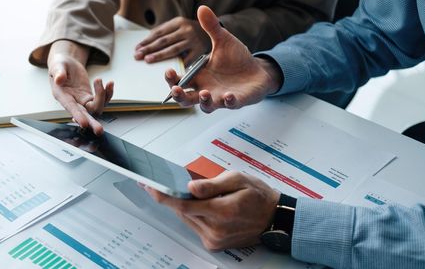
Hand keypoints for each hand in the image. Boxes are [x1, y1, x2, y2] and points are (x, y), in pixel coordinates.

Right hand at [47, 41, 113, 134]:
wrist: (66, 64)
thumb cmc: (59, 65)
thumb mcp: (57, 65)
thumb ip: (58, 73)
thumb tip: (59, 79)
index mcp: (62, 96)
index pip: (70, 108)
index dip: (78, 116)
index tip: (84, 123)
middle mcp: (73, 101)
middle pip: (84, 115)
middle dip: (92, 123)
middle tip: (99, 130)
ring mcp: (82, 101)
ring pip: (96, 108)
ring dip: (103, 97)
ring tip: (102, 81)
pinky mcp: (90, 97)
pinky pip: (102, 100)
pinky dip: (108, 93)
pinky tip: (110, 83)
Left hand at [134, 17, 210, 65]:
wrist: (212, 34)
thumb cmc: (189, 33)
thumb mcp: (178, 27)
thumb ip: (164, 33)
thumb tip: (144, 45)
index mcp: (178, 22)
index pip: (158, 32)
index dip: (146, 41)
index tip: (137, 48)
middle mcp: (187, 30)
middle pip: (164, 40)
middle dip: (149, 48)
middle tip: (138, 56)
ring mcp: (194, 41)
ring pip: (173, 50)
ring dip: (159, 56)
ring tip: (147, 60)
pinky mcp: (200, 52)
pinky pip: (185, 60)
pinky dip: (175, 65)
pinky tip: (167, 69)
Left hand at [146, 171, 279, 250]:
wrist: (275, 218)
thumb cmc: (258, 195)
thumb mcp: (238, 179)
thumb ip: (212, 184)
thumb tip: (190, 187)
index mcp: (222, 211)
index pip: (183, 204)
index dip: (163, 195)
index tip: (149, 186)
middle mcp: (216, 229)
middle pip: (182, 211)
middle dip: (172, 196)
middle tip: (161, 183)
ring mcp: (215, 239)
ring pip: (187, 219)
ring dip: (184, 205)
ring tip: (188, 191)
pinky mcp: (214, 244)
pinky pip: (195, 226)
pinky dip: (193, 214)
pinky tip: (201, 205)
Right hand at [165, 5, 282, 112]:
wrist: (257, 69)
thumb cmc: (236, 58)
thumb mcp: (223, 40)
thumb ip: (212, 27)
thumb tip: (202, 8)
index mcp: (199, 76)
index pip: (179, 82)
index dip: (171, 80)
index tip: (168, 71)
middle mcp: (206, 89)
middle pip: (186, 100)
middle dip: (179, 96)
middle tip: (176, 90)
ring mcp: (220, 97)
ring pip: (206, 107)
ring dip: (203, 101)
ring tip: (204, 93)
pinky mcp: (235, 101)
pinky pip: (229, 105)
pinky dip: (228, 102)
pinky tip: (229, 95)